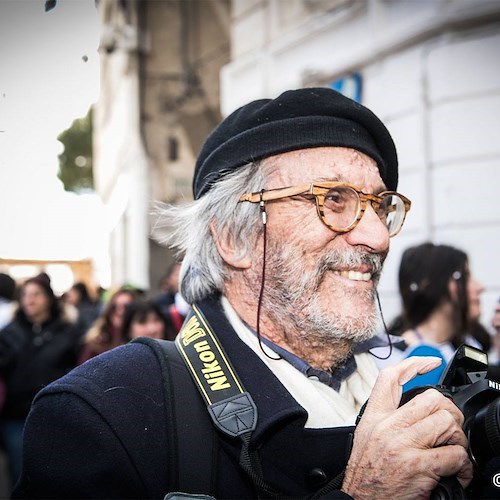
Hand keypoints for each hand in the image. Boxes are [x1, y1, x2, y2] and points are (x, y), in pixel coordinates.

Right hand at [342, 357, 472, 499]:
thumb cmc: (366, 472)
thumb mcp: (367, 435)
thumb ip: (387, 417)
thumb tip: (415, 407)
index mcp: (375, 416)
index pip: (390, 377)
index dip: (413, 363)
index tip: (432, 363)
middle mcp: (388, 426)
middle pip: (430, 398)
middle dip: (449, 413)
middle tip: (450, 428)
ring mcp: (403, 444)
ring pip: (446, 422)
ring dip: (457, 439)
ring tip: (453, 451)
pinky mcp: (417, 466)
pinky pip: (454, 454)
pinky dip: (463, 466)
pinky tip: (457, 473)